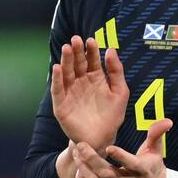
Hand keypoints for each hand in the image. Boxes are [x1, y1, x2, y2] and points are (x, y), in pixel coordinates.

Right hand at [51, 36, 128, 150]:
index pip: (92, 60)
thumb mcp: (120, 92)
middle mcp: (81, 82)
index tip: (91, 40)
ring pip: (66, 73)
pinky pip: (58, 89)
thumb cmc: (112, 116)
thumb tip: (111, 49)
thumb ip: (116, 72)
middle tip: (76, 40)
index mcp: (95, 78)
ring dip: (66, 60)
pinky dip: (56, 79)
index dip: (91, 50)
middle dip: (77, 51)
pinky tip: (57, 68)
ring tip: (67, 48)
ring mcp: (70, 92)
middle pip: (78, 63)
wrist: (102, 138)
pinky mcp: (61, 103)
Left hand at [71, 119, 171, 177]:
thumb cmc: (152, 167)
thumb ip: (156, 134)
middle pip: (107, 174)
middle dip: (91, 159)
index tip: (109, 147)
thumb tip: (166, 121)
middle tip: (81, 146)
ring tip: (77, 156)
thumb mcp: (156, 150)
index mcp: (143, 170)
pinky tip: (80, 171)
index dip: (120, 156)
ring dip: (84, 169)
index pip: (131, 164)